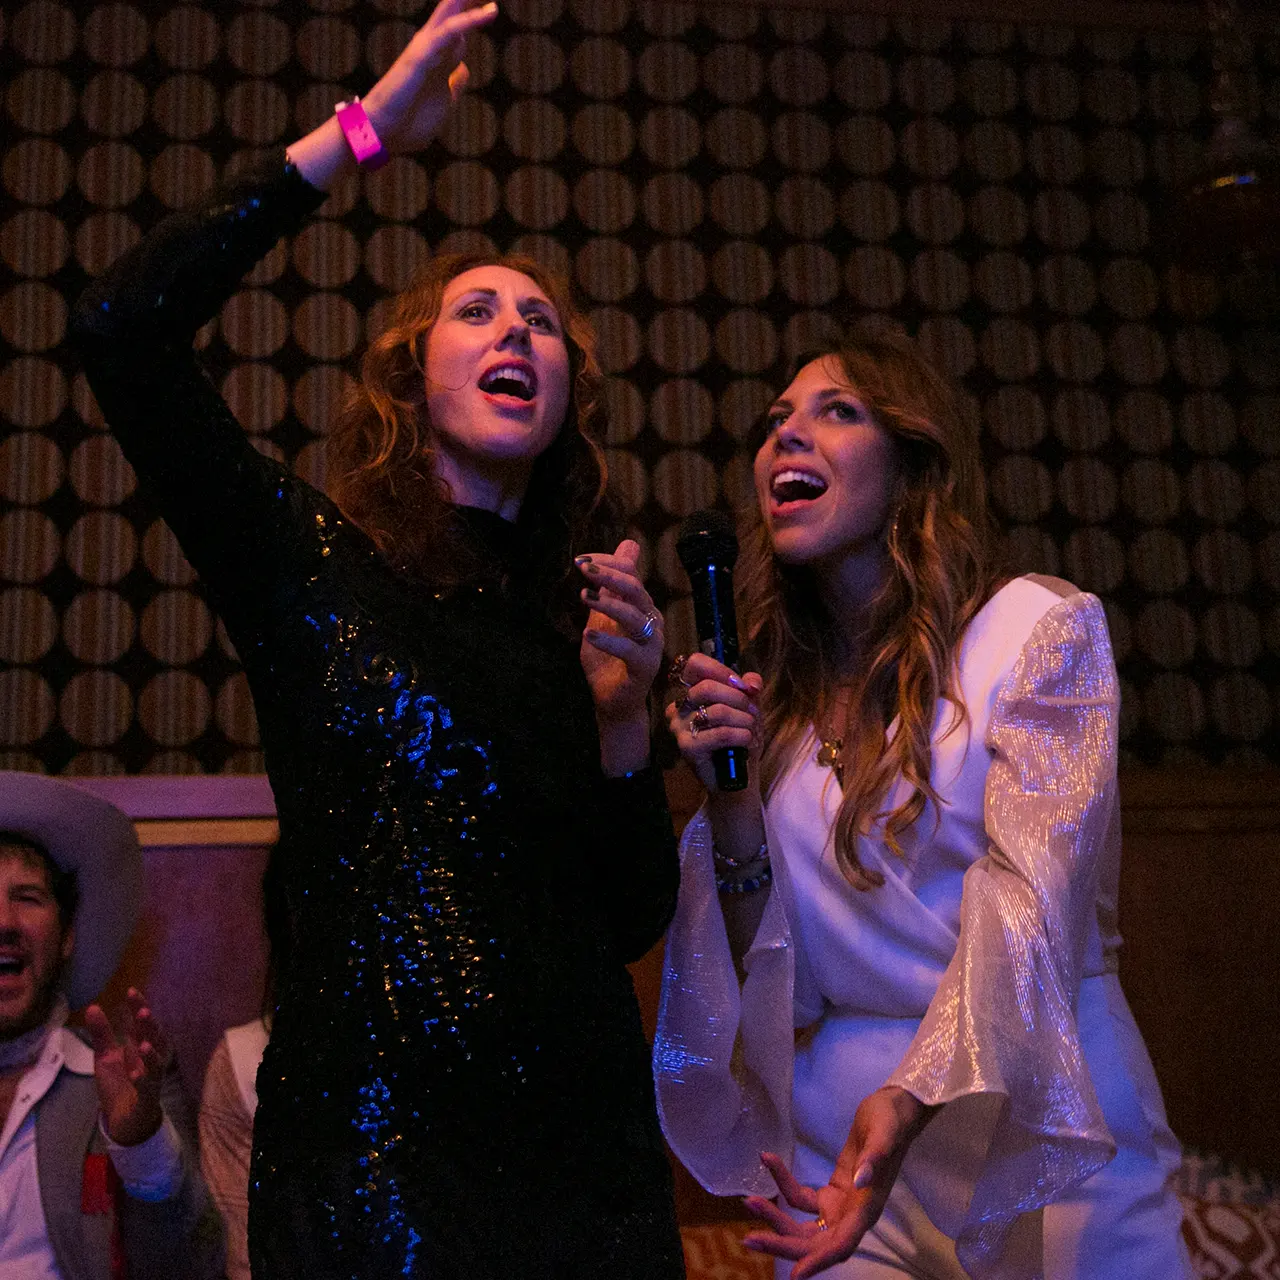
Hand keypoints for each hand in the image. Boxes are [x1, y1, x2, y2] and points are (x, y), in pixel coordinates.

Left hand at [85, 988, 169, 1147]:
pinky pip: (147, 1087)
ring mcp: (151, 1076)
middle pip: (153, 1038)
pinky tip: (136, 1074)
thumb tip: (92, 1007)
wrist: (125, 1119)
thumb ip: (102, 1033)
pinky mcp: (147, 1096)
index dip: (138, 1007)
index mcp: (139, 1045)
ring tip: (143, 1043)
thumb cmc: (119, 1083)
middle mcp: (149, 1057)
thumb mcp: (105, 1057)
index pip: (141, 1022)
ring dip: (151, 1053)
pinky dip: (143, 1080)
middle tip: (143, 1013)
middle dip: (149, 1026)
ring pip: (156, 1062)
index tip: (131, 991)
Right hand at [361, 0, 498, 152]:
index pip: (460, 31)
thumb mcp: (443, 104)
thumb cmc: (408, 124)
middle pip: (454, 14)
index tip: (491, 5)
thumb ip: (454, 85)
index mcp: (439, 61)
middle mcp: (433, 49)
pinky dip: (470, 20)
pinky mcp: (422, 55)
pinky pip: (450, 32)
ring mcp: (427, 50)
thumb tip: (463, 69)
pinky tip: (490, 11)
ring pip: (452, 13)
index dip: (475, 15)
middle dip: (468, 0)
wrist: (384, 134)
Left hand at [578, 540, 663, 727]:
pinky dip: (609, 640)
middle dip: (610, 576)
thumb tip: (627, 545)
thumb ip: (609, 587)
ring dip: (609, 603)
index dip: (608, 563)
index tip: (580, 561)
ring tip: (584, 596)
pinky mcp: (645, 667)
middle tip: (584, 570)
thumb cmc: (607, 659)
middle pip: (636, 590)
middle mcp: (651, 621)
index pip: (630, 574)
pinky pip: (629, 649)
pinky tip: (588, 633)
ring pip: (635, 616)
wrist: (612, 701)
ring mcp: (651, 644)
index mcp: (641, 607)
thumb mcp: (602, 616)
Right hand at [665, 652, 761, 792]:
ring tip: (751, 730)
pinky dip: (741, 735)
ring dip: (744, 720)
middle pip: (707, 687)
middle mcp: (678, 707)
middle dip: (739, 699)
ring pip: (717, 711)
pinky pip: (720, 733)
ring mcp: (679, 727)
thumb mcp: (749, 707)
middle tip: (753, 712)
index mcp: (689, 692)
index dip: (721, 670)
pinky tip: (748, 742)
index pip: (695, 664)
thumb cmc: (739, 739)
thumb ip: (749, 688)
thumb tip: (751, 682)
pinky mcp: (687, 747)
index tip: (742, 685)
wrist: (737, 777)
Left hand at [742, 1087, 935, 1278]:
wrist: (893, 1110)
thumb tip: (861, 1181)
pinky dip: (783, 1183)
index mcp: (867, 1210)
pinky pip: (802, 1198)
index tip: (794, 1275)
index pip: (841, 1246)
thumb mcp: (883, 1135)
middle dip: (783, 1242)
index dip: (818, 1261)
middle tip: (750, 1239)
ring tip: (749, 1203)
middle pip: (815, 1243)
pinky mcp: (830, 1193)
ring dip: (776, 1218)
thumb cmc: (890, 1122)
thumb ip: (873, 1159)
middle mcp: (852, 1216)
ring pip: (804, 1226)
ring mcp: (840, 1206)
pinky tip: (768, 1161)